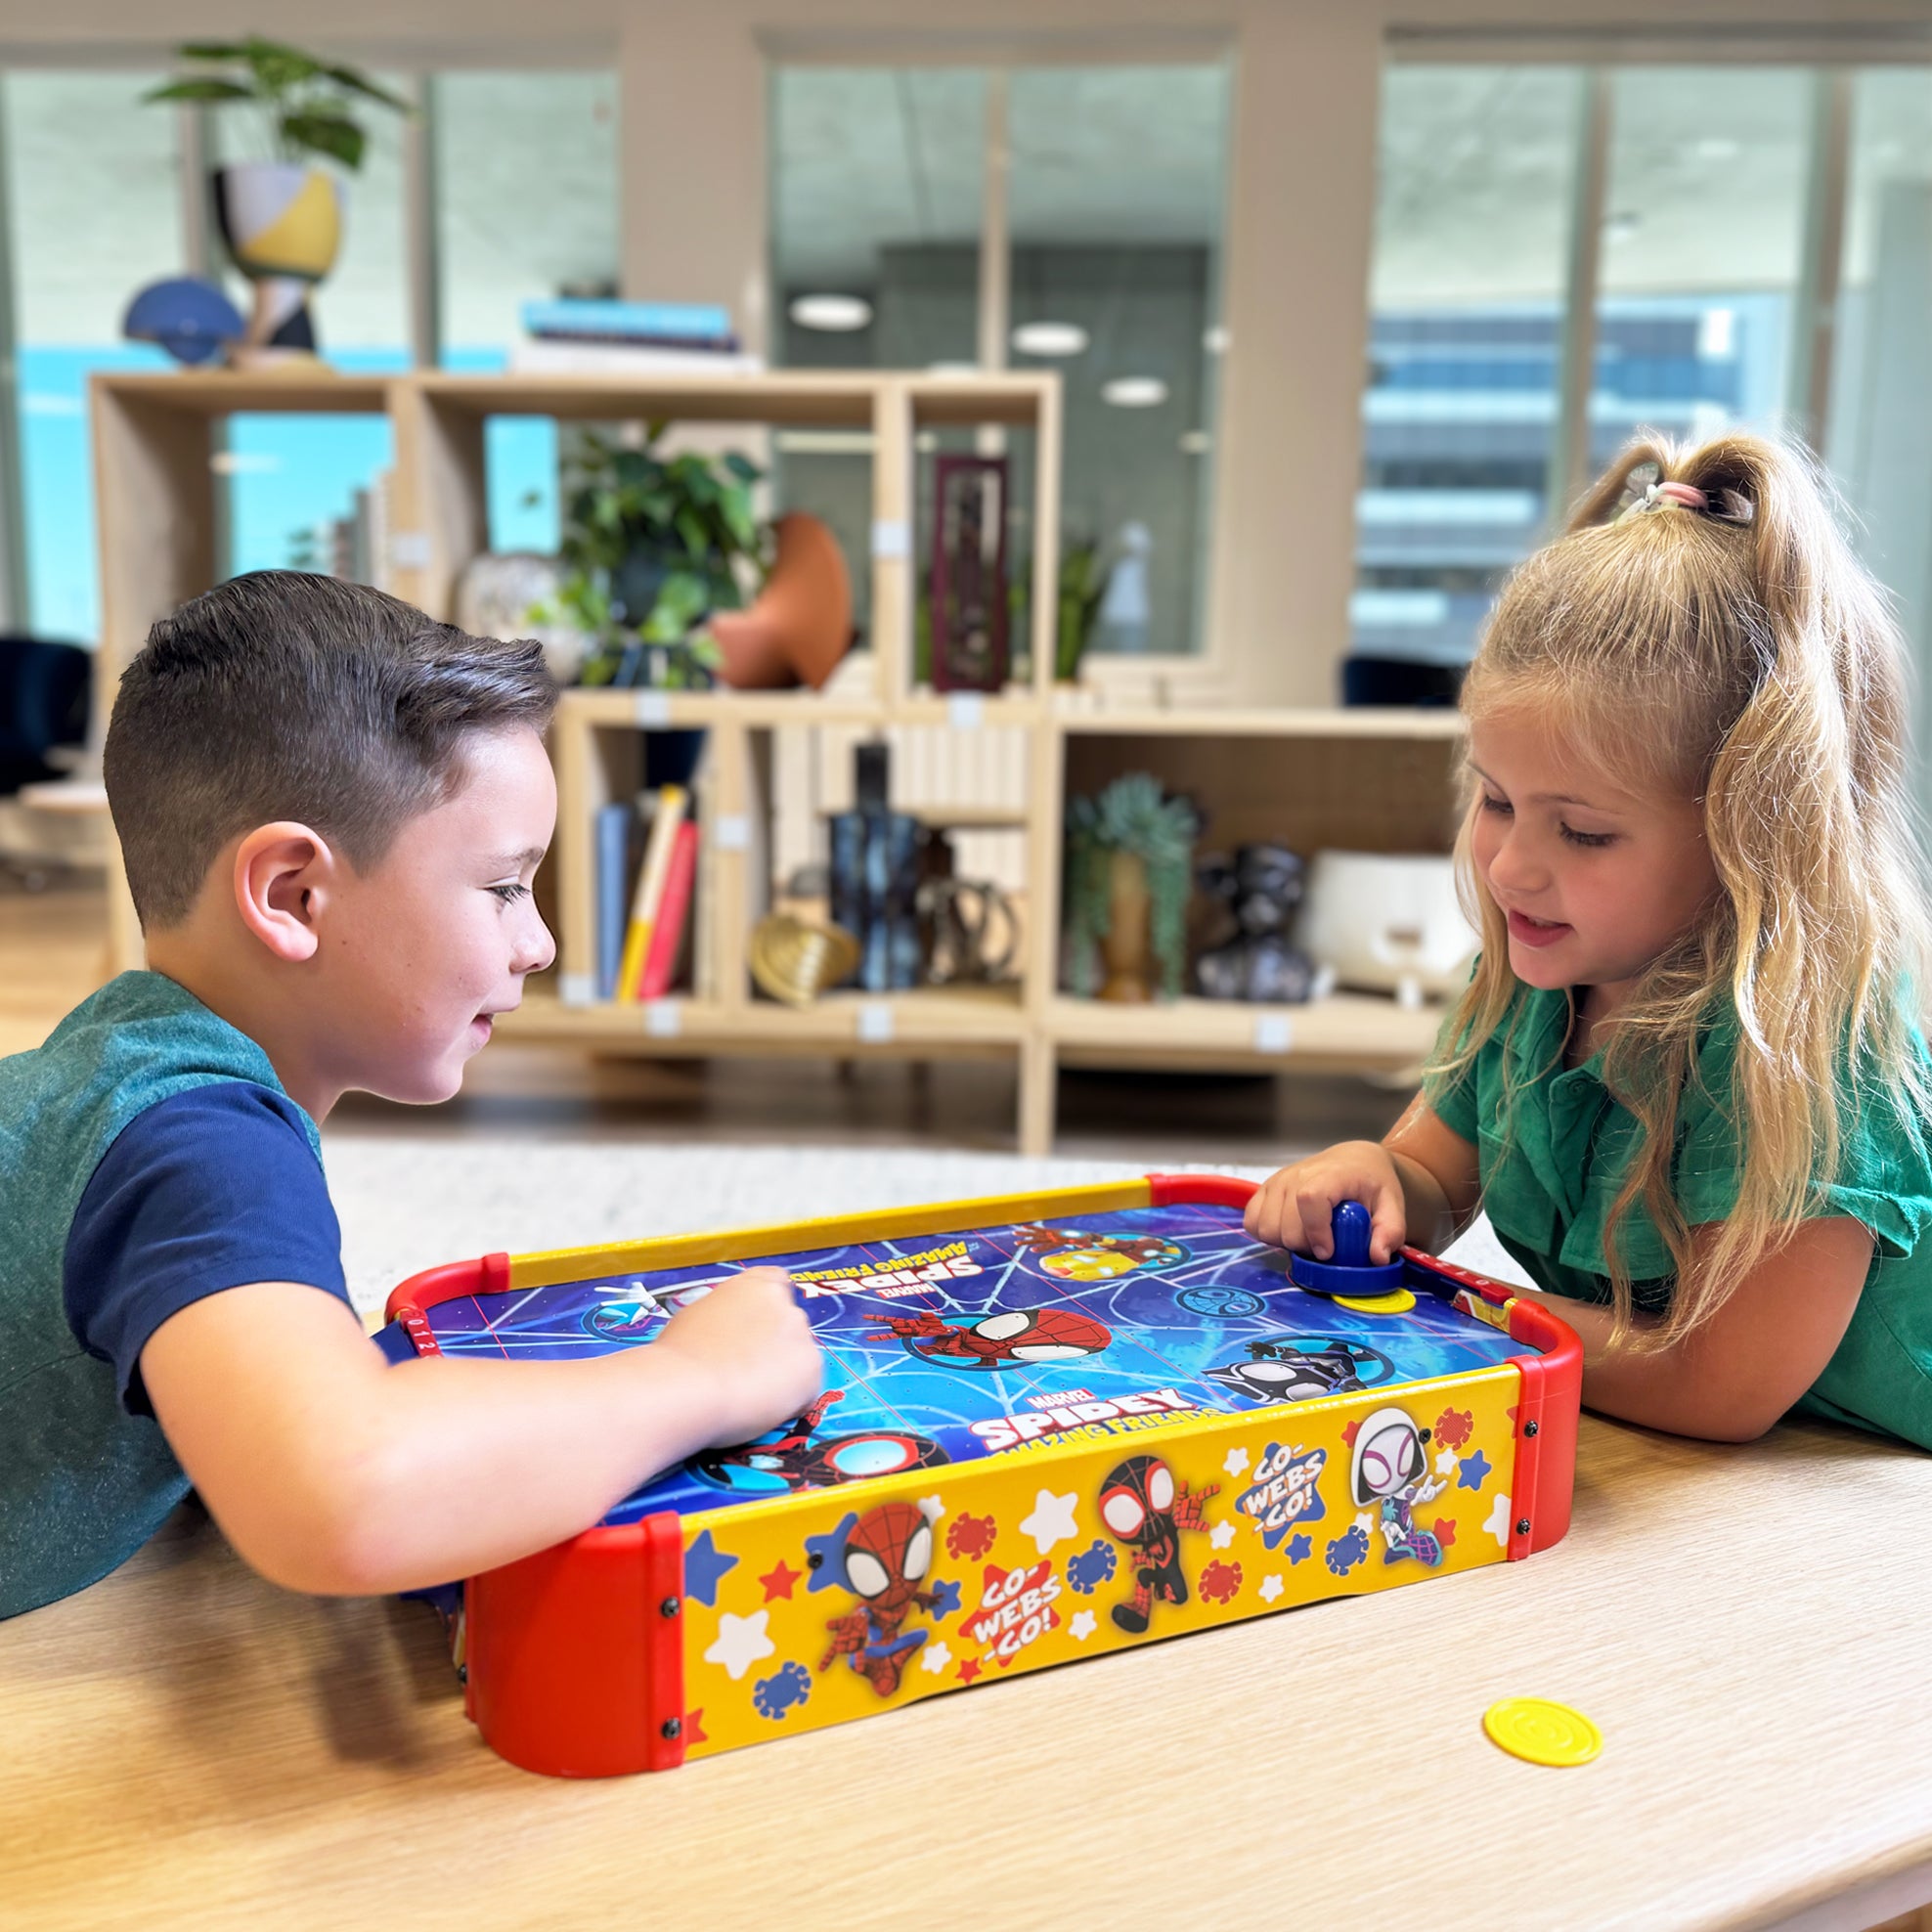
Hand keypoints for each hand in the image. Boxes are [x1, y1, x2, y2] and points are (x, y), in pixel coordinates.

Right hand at [654, 1266, 823, 1448]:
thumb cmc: (681, 1354)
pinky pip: (805, 1388)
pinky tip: (760, 1406)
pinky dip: (790, 1399)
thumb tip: (727, 1331)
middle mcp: (785, 1305)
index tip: (758, 1328)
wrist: (689, 1386)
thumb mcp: (698, 1316)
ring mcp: (802, 1337)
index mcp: (755, 1285)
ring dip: (783, 1371)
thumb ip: (726, 1314)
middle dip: (775, 1344)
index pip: (778, 1282)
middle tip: (747, 1368)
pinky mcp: (811, 1371)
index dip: (769, 1308)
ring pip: (799, 1357)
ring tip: (749, 1392)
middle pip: (789, 1324)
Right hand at [1244, 1141, 1406, 1262]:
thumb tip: (1377, 1257)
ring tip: (1308, 1238)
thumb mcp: (1392, 1205)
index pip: (1309, 1199)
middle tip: (1325, 1247)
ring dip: (1285, 1243)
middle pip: (1284, 1224)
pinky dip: (1267, 1234)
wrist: (1354, 1161)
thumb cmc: (1372, 1183)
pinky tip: (1289, 1232)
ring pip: (1265, 1228)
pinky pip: (1252, 1222)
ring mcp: (1277, 1181)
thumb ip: (1390, 1231)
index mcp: (1331, 1174)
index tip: (1328, 1252)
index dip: (1315, 1231)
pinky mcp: (1264, 1189)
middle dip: (1304, 1247)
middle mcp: (1296, 1174)